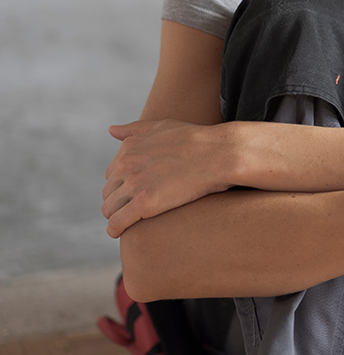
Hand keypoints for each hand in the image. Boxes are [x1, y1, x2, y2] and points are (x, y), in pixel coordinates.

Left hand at [102, 120, 234, 238]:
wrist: (220, 153)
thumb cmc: (198, 139)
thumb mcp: (163, 126)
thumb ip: (135, 129)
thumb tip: (111, 129)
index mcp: (128, 148)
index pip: (112, 174)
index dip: (123, 185)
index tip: (136, 192)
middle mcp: (126, 164)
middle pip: (109, 192)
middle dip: (119, 201)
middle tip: (136, 209)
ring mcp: (134, 184)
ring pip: (109, 209)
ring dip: (117, 216)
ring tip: (131, 221)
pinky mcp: (145, 203)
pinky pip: (117, 223)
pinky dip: (115, 230)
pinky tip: (122, 232)